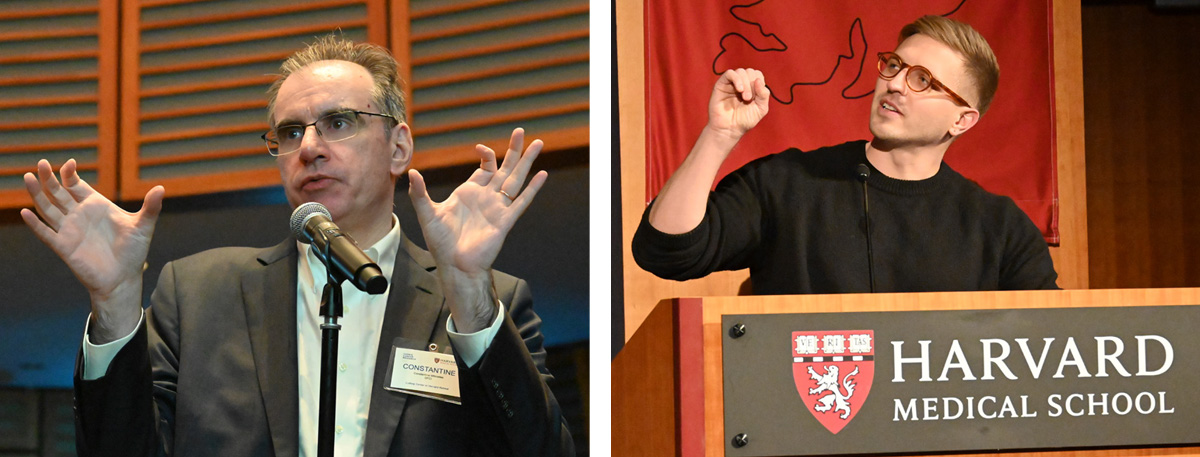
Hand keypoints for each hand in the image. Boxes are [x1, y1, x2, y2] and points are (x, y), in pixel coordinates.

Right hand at [20, 159, 163, 341]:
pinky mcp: (63, 246)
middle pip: (59, 192)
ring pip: (48, 208)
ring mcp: (69, 229)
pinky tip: (24, 212)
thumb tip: (161, 188)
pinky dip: (35, 223)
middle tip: (40, 163)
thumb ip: (151, 207)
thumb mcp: (143, 227)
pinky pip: (45, 233)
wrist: (123, 278)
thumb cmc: (133, 252)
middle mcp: (79, 215)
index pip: (77, 185)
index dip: (70, 174)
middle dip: (49, 178)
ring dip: (37, 194)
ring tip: (27, 177)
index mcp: (96, 206)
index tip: (69, 164)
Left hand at [407, 128, 546, 331]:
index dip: (487, 155)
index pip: (485, 167)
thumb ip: (420, 193)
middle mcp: (487, 197)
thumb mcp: (427, 214)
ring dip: (526, 162)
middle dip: (514, 150)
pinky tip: (542, 175)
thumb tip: (412, 172)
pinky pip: (521, 201)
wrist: (455, 266)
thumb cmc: (441, 243)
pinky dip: (532, 189)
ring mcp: (498, 208)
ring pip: (516, 179)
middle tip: (522, 131)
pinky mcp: (505, 221)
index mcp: (470, 192)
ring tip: (538, 144)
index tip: (480, 147)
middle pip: (505, 168)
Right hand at [708, 68, 770, 139]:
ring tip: (745, 98)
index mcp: (751, 87)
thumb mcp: (761, 109)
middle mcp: (741, 83)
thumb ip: (764, 94)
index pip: (757, 75)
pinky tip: (739, 90)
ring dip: (746, 84)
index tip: (757, 97)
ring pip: (741, 72)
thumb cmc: (744, 120)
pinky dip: (737, 79)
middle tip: (749, 99)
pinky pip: (729, 73)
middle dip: (752, 84)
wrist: (729, 129)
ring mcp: (731, 83)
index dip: (760, 83)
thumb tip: (758, 80)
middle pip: (750, 72)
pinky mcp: (721, 85)